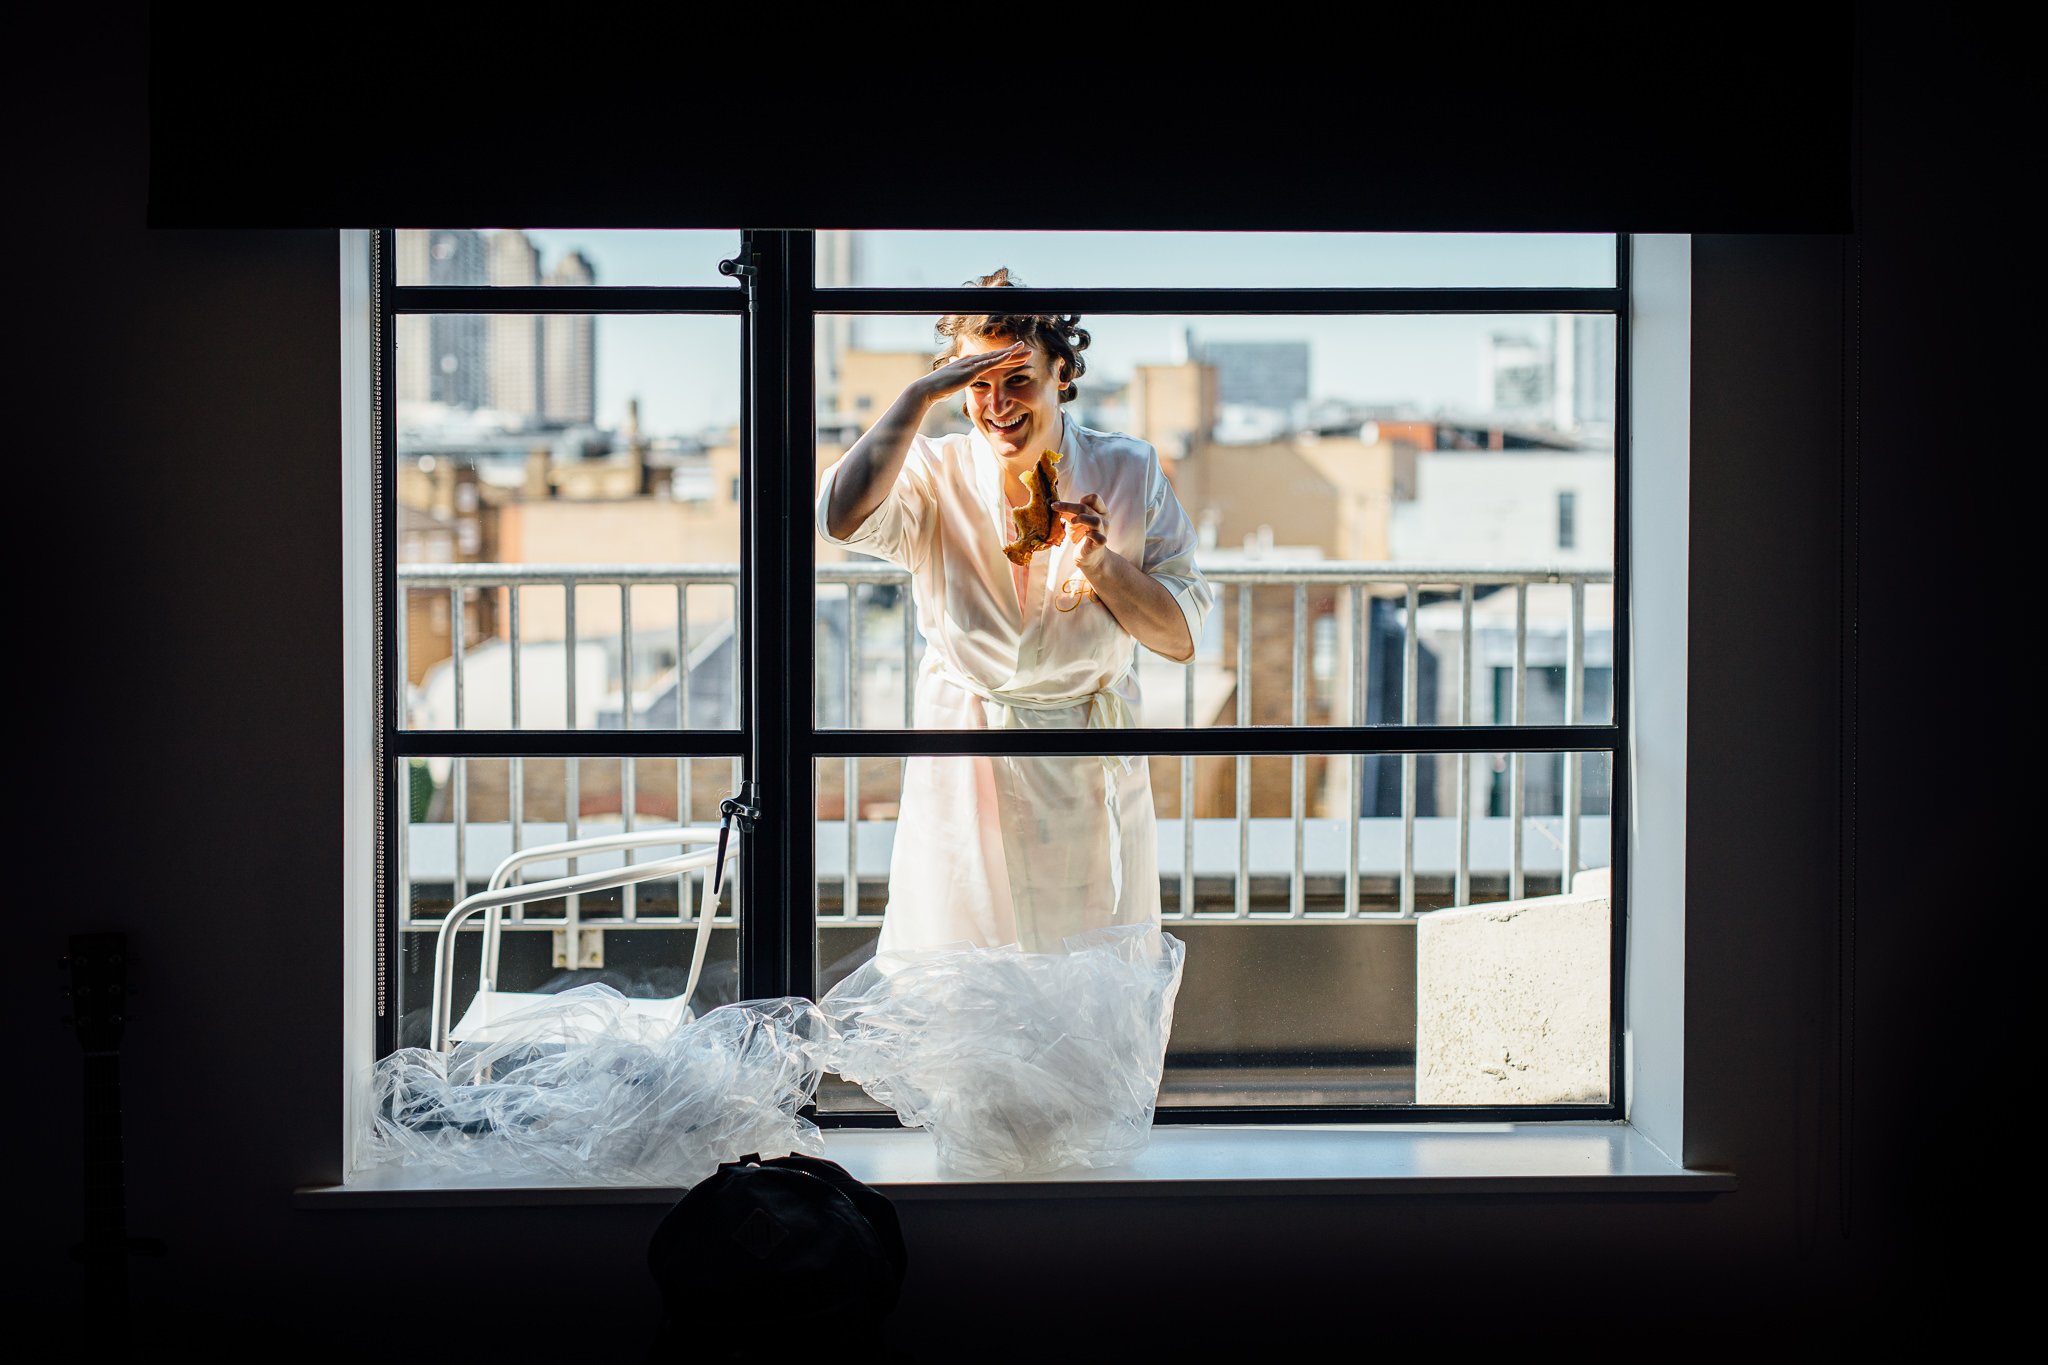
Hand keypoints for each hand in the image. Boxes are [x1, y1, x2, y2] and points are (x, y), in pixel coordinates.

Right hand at [913, 341, 1030, 405]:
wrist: (928, 390)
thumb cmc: (939, 389)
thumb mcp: (954, 384)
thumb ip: (959, 382)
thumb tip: (959, 384)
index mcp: (969, 364)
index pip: (991, 360)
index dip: (1005, 359)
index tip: (1018, 357)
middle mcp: (971, 361)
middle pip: (996, 356)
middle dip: (1013, 353)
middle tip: (1027, 350)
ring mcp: (971, 364)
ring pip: (995, 357)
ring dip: (1011, 353)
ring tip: (1024, 349)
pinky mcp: (970, 371)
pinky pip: (988, 364)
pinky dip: (999, 359)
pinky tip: (1009, 355)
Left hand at [1053, 494, 1110, 569]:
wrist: (1089, 557)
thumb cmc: (1081, 536)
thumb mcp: (1075, 521)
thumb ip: (1069, 512)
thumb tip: (1053, 503)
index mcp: (1099, 511)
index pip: (1094, 498)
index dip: (1082, 499)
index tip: (1067, 505)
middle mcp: (1103, 520)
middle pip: (1087, 508)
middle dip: (1069, 506)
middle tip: (1054, 506)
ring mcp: (1103, 532)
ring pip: (1096, 520)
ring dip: (1082, 519)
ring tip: (1072, 521)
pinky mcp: (1100, 543)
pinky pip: (1099, 537)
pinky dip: (1092, 535)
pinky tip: (1085, 535)